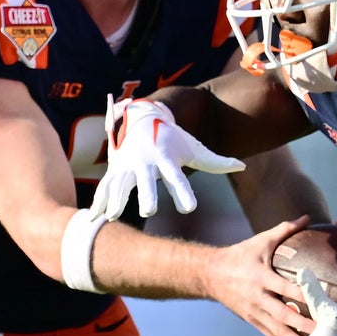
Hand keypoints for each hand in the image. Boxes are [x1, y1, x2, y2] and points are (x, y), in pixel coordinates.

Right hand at [93, 95, 245, 219]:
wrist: (141, 117)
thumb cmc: (172, 138)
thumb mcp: (194, 147)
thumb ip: (215, 161)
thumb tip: (242, 166)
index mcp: (166, 157)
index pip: (177, 177)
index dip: (183, 192)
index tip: (190, 208)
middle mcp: (145, 161)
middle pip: (146, 180)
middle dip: (146, 194)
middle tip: (149, 212)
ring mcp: (127, 165)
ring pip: (120, 183)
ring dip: (116, 199)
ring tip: (112, 217)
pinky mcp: (113, 170)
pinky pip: (104, 186)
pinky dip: (99, 201)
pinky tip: (94, 218)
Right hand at [205, 216, 315, 335]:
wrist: (210, 274)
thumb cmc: (240, 255)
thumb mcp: (261, 240)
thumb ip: (285, 229)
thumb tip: (307, 217)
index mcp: (260, 277)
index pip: (285, 288)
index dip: (303, 294)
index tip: (321, 298)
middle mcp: (257, 297)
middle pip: (283, 315)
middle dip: (303, 324)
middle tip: (324, 330)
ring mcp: (254, 312)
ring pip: (277, 330)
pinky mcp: (252, 321)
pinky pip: (271, 335)